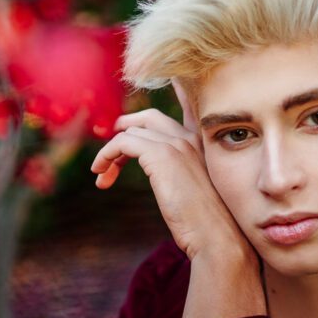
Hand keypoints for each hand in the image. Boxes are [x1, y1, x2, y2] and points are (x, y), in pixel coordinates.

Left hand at [90, 108, 250, 262]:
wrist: (216, 236)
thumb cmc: (207, 224)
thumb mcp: (195, 193)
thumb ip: (183, 175)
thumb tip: (167, 178)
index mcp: (204, 144)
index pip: (188, 106)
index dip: (177, 92)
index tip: (171, 81)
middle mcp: (191, 137)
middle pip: (150, 118)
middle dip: (128, 125)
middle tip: (112, 145)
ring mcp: (177, 144)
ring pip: (132, 132)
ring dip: (110, 152)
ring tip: (102, 174)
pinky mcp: (160, 155)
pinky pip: (123, 142)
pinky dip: (107, 155)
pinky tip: (101, 174)